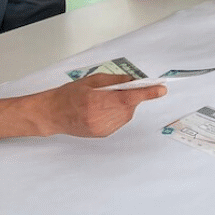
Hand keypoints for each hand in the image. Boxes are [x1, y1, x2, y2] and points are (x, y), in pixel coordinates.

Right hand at [45, 74, 165, 136]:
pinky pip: (120, 121)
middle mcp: (99, 117)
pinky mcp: (102, 134)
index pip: (128, 97)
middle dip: (131, 96)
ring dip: (125, 105)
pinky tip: (104, 108)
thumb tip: (134, 80)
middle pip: (129, 106)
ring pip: (126, 114)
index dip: (146, 93)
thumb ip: (114, 80)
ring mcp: (101, 128)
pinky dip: (118, 113)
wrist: (53, 114)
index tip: (161, 89)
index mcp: (95, 101)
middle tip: (123, 88)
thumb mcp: (91, 81)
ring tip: (107, 99)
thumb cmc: (69, 94)